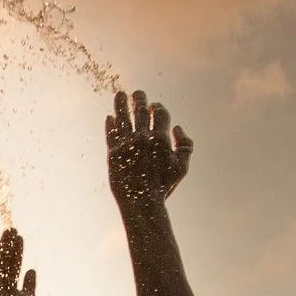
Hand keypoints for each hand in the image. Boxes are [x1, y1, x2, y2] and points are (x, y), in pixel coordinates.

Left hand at [105, 88, 192, 211]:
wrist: (141, 203)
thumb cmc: (164, 186)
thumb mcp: (182, 168)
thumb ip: (185, 145)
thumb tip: (177, 127)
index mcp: (160, 140)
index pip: (159, 114)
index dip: (158, 107)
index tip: (154, 105)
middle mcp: (142, 138)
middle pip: (140, 111)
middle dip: (139, 100)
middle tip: (137, 93)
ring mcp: (126, 144)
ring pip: (122, 118)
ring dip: (121, 104)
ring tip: (120, 94)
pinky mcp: (113, 153)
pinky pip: (110, 134)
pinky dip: (110, 124)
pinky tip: (109, 117)